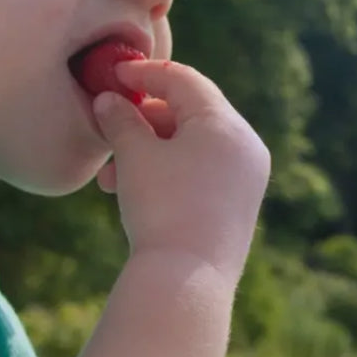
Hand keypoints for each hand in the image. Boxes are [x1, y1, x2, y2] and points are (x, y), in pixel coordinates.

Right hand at [92, 61, 270, 281]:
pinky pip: (204, 174)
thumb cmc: (160, 209)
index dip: (145, 74)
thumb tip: (108, 101)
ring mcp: (248, 179)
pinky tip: (137, 193)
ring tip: (111, 180)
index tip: (114, 76)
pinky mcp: (240, 208)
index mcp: (226, 124)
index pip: (184, 80)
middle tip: (108, 136)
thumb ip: (120, 120)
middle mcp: (246, 146)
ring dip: (150, 154)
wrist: (188, 282)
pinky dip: (171, 174)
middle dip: (142, 124)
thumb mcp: (135, 156)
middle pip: (190, 115)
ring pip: (193, 148)